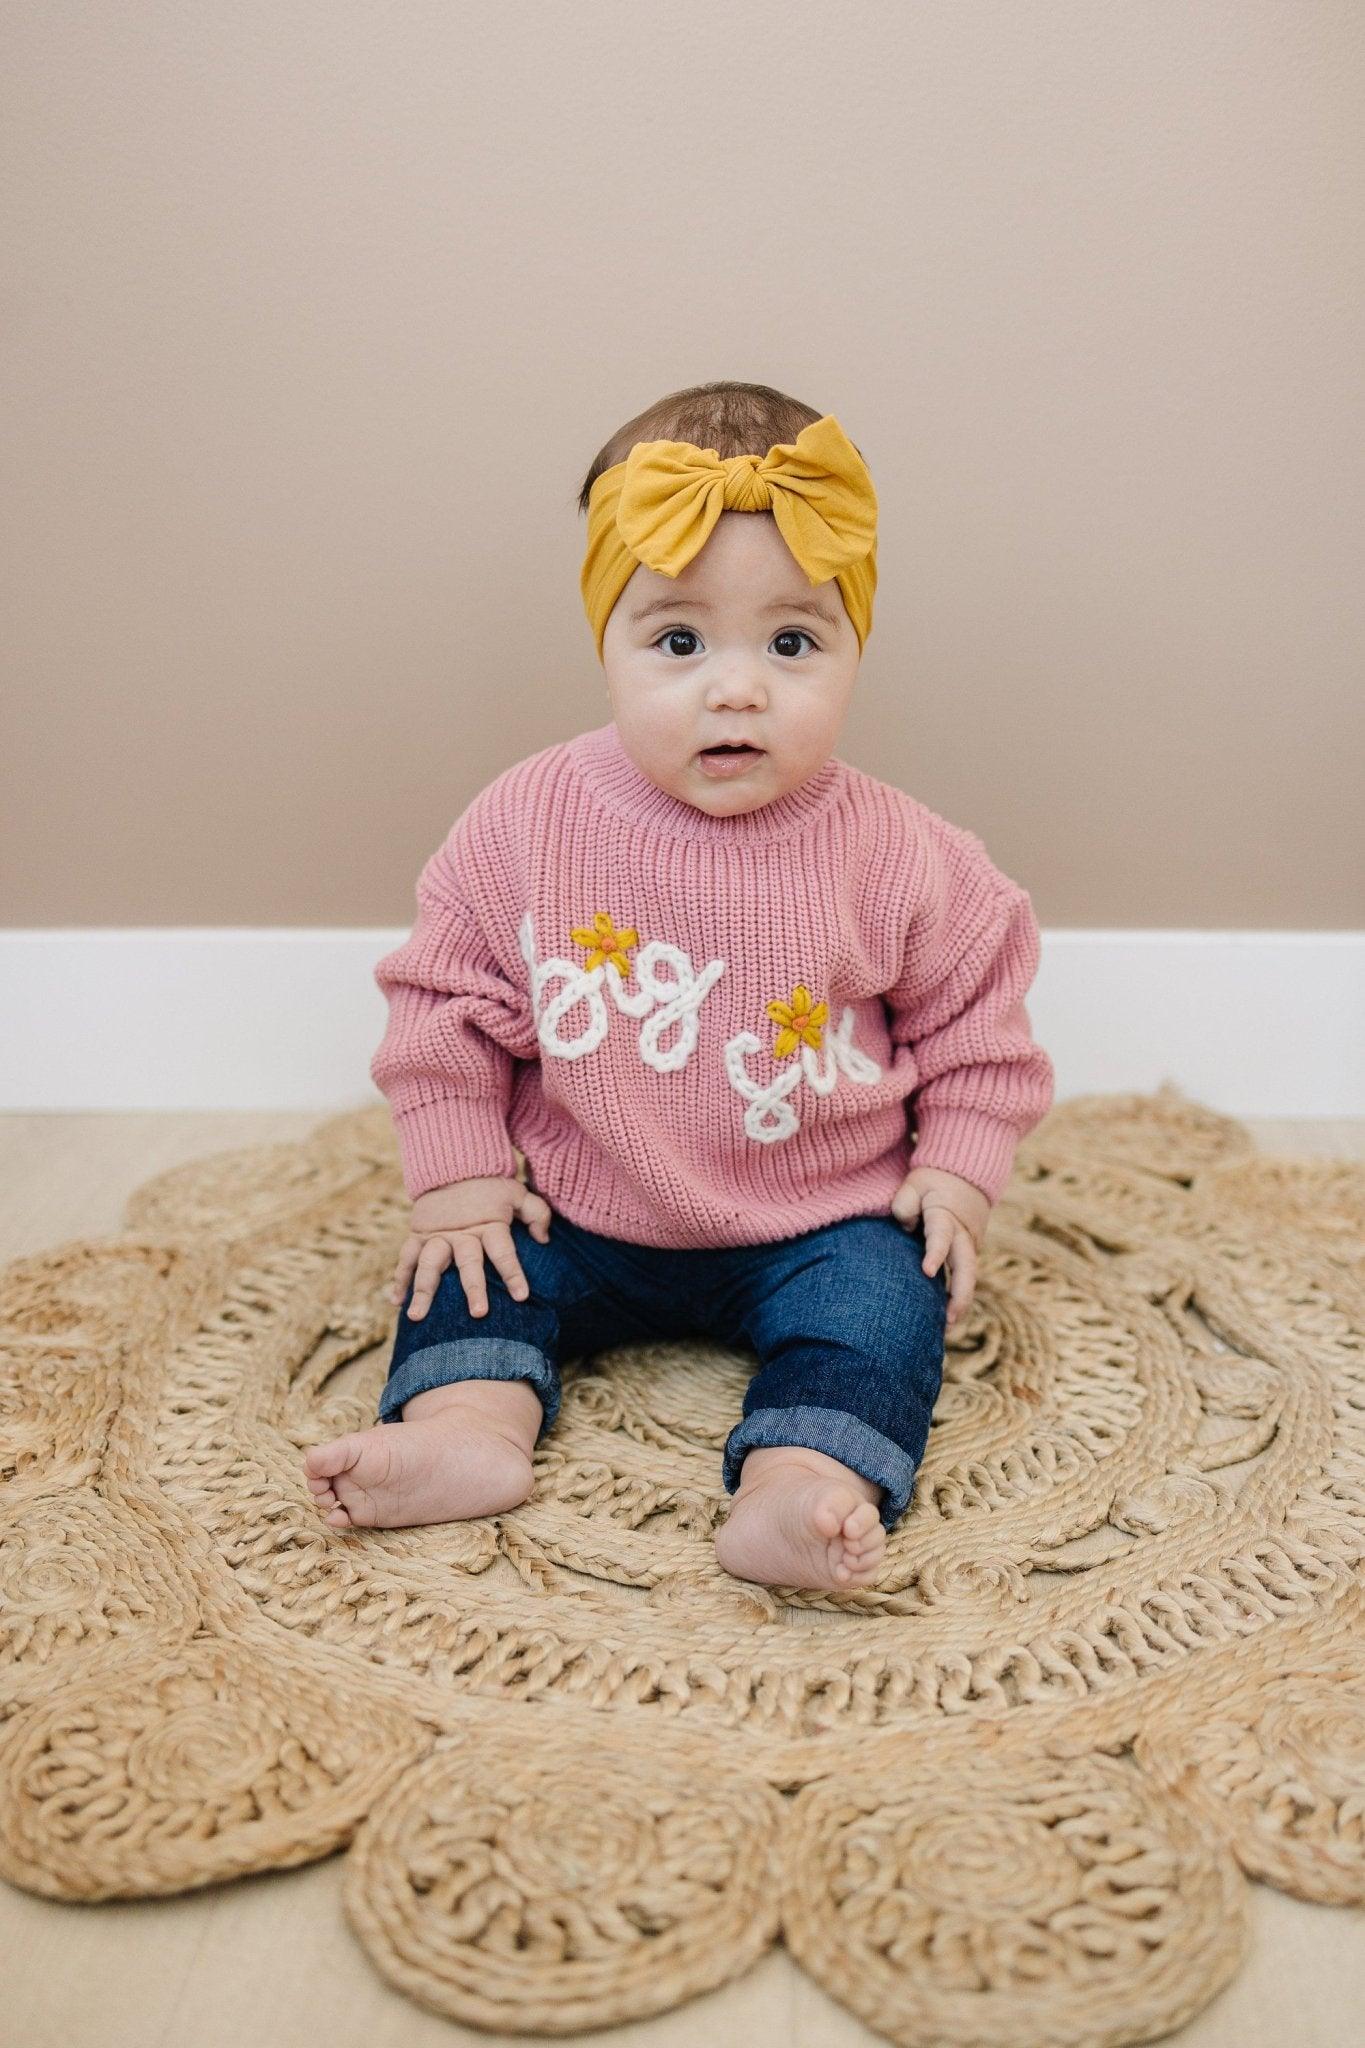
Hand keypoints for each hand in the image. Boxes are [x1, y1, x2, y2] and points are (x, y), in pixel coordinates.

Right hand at [390, 1175, 553, 1321]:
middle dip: (473, 1288)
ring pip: (429, 1264)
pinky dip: (399, 1278)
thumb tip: (544, 1239)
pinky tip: (396, 1301)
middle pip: (469, 1263)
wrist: (452, 1166)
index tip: (521, 1297)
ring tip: (417, 1316)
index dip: (513, 1273)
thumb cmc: (489, 1187)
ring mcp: (437, 1236)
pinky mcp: (417, 1235)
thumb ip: (536, 1213)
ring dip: (423, 1290)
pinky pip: (406, 1258)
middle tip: (478, 1314)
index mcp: (489, 1225)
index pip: (503, 1251)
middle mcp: (462, 1234)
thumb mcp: (517, 1193)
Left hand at [890, 1165, 990, 1329]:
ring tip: (948, 1327)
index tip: (927, 1272)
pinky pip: (965, 1274)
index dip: (935, 1253)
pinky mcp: (969, 1250)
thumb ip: (905, 1203)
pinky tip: (948, 1314)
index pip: (941, 1236)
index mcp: (946, 1215)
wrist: (966, 1174)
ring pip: (968, 1276)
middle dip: (960, 1294)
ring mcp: (969, 1243)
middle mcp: (962, 1234)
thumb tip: (907, 1227)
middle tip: (949, 1320)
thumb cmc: (934, 1179)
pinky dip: (960, 1293)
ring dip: (961, 1300)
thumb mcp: (915, 1182)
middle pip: (966, 1267)